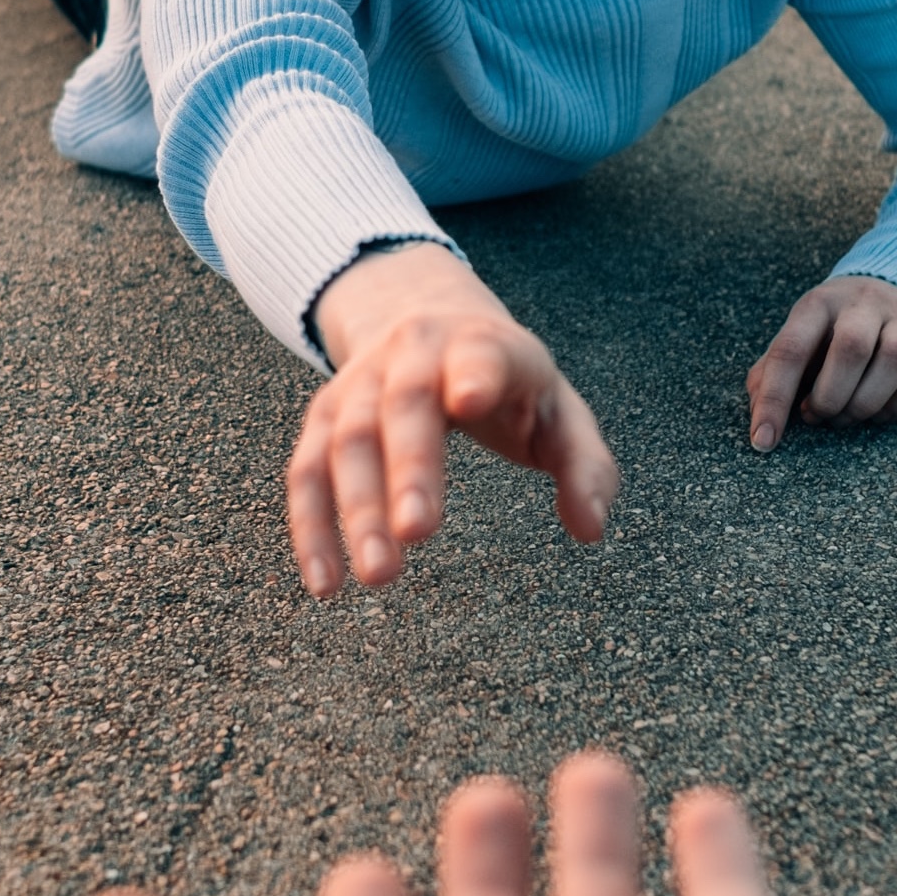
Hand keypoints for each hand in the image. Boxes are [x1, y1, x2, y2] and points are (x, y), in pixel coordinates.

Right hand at [290, 242, 618, 595]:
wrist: (424, 313)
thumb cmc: (508, 383)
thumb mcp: (559, 411)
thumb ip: (586, 466)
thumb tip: (589, 529)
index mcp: (482, 344)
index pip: (480, 355)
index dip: (474, 373)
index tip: (467, 399)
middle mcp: (413, 353)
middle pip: (405, 405)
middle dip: (409, 467)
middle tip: (419, 533)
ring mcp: (361, 381)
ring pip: (349, 440)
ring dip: (358, 509)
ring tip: (380, 576)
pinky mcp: (326, 413)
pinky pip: (307, 469)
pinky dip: (311, 526)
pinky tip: (326, 581)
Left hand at [745, 273, 896, 451]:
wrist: (891, 289)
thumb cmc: (832, 328)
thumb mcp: (798, 338)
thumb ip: (771, 373)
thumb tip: (760, 419)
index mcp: (817, 304)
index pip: (790, 350)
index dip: (774, 399)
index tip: (764, 440)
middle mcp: (862, 303)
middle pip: (851, 348)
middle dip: (829, 399)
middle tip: (818, 417)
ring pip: (895, 359)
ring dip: (866, 404)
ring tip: (847, 416)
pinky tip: (880, 411)